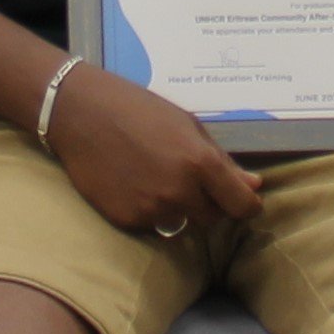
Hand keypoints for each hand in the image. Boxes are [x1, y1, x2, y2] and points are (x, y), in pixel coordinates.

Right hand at [43, 63, 264, 239]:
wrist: (79, 112)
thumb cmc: (138, 109)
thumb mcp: (188, 125)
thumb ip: (223, 161)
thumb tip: (254, 187)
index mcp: (200, 163)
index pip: (241, 206)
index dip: (247, 206)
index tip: (242, 202)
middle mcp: (179, 191)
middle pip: (212, 219)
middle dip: (207, 204)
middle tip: (187, 178)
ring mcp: (151, 209)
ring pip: (181, 223)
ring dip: (177, 208)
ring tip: (155, 176)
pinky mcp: (126, 220)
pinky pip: (151, 224)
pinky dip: (148, 210)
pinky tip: (132, 183)